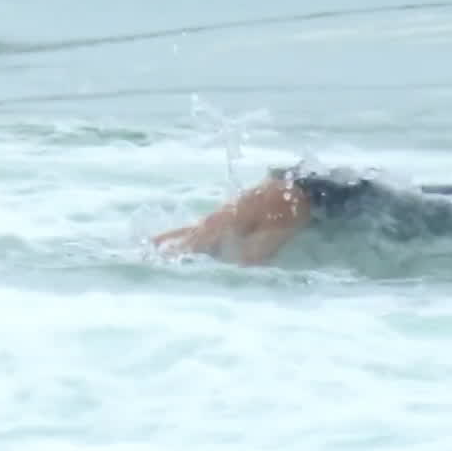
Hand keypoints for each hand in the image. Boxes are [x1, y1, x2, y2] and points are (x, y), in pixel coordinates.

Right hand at [152, 175, 312, 264]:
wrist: (302, 187)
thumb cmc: (289, 210)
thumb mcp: (276, 232)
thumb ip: (256, 248)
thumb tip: (235, 263)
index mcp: (231, 218)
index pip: (201, 235)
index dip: (181, 245)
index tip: (161, 252)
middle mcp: (225, 214)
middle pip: (194, 228)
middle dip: (173, 238)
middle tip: (149, 245)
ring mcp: (229, 211)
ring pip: (202, 226)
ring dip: (183, 234)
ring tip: (162, 244)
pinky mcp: (236, 211)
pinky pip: (212, 224)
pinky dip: (198, 231)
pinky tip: (196, 237)